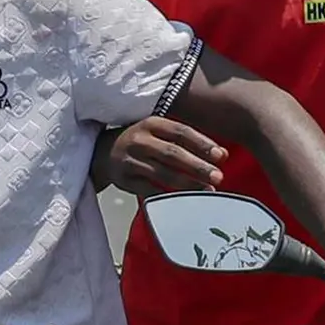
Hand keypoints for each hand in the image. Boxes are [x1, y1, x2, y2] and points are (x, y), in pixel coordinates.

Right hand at [92, 114, 227, 197]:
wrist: (102, 152)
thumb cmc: (142, 141)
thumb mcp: (159, 132)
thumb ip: (187, 140)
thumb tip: (222, 155)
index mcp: (151, 124)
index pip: (181, 132)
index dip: (202, 144)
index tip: (221, 156)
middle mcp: (139, 140)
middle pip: (173, 153)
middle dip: (198, 166)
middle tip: (219, 176)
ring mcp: (130, 161)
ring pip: (162, 173)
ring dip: (187, 183)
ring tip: (208, 190)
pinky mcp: (123, 180)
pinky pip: (148, 190)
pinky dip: (167, 196)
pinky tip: (185, 201)